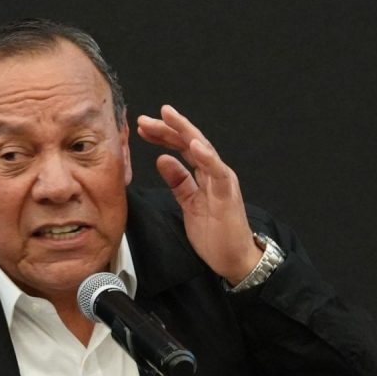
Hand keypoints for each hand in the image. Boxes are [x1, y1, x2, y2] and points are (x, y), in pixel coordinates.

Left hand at [136, 105, 261, 284]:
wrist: (234, 258)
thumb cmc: (214, 233)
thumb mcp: (188, 203)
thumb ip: (178, 182)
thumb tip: (162, 160)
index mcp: (204, 174)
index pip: (182, 148)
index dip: (163, 136)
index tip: (142, 127)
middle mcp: (214, 172)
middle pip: (189, 142)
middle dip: (167, 128)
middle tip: (144, 118)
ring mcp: (222, 180)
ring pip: (203, 148)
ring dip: (185, 132)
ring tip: (168, 117)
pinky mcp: (227, 194)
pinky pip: (217, 171)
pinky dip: (206, 156)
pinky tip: (194, 144)